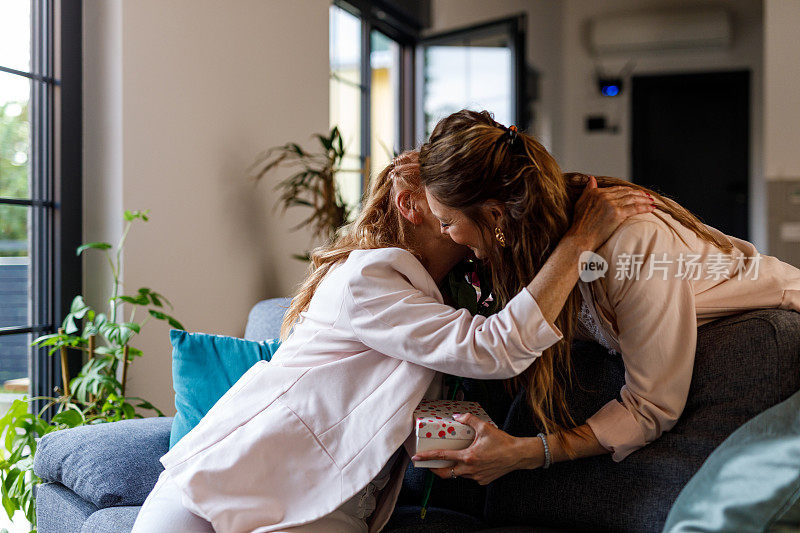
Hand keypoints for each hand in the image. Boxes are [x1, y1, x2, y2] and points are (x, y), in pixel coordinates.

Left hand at [410, 413, 539, 485]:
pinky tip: (471, 461)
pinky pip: (469, 476)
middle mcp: (470, 470)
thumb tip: (456, 416)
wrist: (518, 455)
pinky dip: (466, 470)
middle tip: (429, 464)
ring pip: (458, 474)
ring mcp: (476, 477)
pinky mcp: (483, 480)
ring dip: (453, 468)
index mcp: (468, 457)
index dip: (428, 457)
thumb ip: (468, 419)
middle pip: (446, 473)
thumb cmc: (502, 441)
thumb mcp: (484, 427)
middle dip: (435, 470)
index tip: (417, 458)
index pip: (443, 457)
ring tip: (452, 458)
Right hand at [566, 176, 654, 249]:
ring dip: (644, 199)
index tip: (635, 192)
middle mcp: (604, 196)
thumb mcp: (581, 202)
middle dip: (638, 193)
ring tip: (651, 201)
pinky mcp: (617, 214)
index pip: (616, 189)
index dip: (628, 190)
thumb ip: (588, 190)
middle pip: (626, 192)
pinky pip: (635, 208)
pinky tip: (651, 208)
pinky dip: (645, 207)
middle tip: (647, 196)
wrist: (580, 238)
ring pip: (632, 199)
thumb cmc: (579, 224)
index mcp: (596, 192)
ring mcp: (611, 204)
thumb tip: (591, 178)